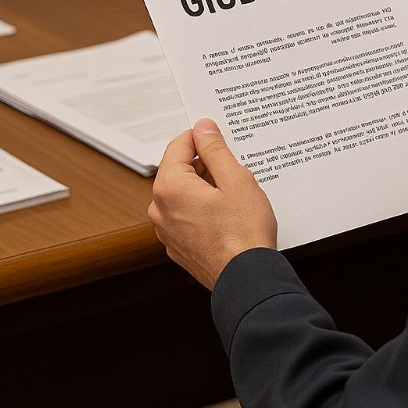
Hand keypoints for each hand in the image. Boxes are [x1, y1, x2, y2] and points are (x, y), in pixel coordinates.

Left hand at [148, 117, 277, 288]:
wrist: (246, 279)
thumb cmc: (244, 234)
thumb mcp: (236, 180)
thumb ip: (215, 149)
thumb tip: (203, 128)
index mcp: (170, 188)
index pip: (179, 146)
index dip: (201, 136)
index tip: (218, 134)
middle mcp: (160, 209)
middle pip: (180, 170)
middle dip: (206, 165)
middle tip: (235, 169)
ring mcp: (167, 231)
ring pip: (183, 194)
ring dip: (205, 188)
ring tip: (235, 195)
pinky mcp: (177, 246)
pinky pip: (186, 216)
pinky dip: (203, 209)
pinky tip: (228, 215)